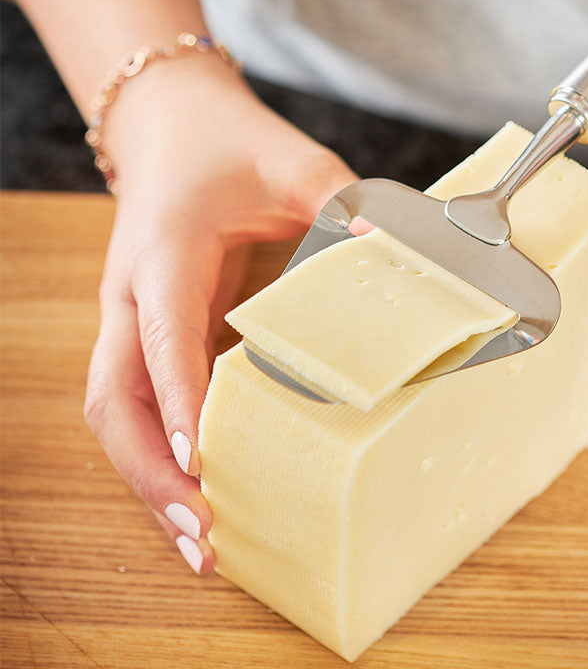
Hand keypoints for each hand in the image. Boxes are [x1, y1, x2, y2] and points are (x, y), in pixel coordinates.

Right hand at [82, 54, 357, 571]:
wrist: (176, 127)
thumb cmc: (227, 145)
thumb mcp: (290, 161)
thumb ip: (340, 199)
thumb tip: (391, 253)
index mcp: (163, 252)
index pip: (162, 336)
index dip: (180, 401)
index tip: (203, 460)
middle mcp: (134, 297)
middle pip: (115, 402)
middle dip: (151, 472)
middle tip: (203, 531)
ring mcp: (137, 321)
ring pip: (122, 415)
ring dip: (152, 479)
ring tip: (202, 541)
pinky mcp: (156, 335)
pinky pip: (148, 406)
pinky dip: (169, 454)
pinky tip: (206, 491)